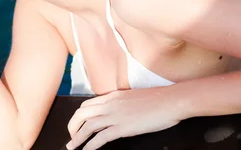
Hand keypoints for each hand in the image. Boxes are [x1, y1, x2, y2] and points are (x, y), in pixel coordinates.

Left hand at [66, 88, 181, 149]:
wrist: (170, 101)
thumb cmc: (157, 100)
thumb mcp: (134, 98)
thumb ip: (121, 103)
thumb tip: (117, 112)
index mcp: (113, 96)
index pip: (87, 104)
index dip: (79, 115)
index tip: (76, 124)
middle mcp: (110, 104)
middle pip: (82, 113)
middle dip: (72, 125)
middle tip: (70, 136)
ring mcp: (115, 115)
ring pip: (87, 126)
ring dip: (77, 138)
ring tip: (72, 146)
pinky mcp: (122, 127)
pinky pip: (100, 137)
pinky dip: (90, 146)